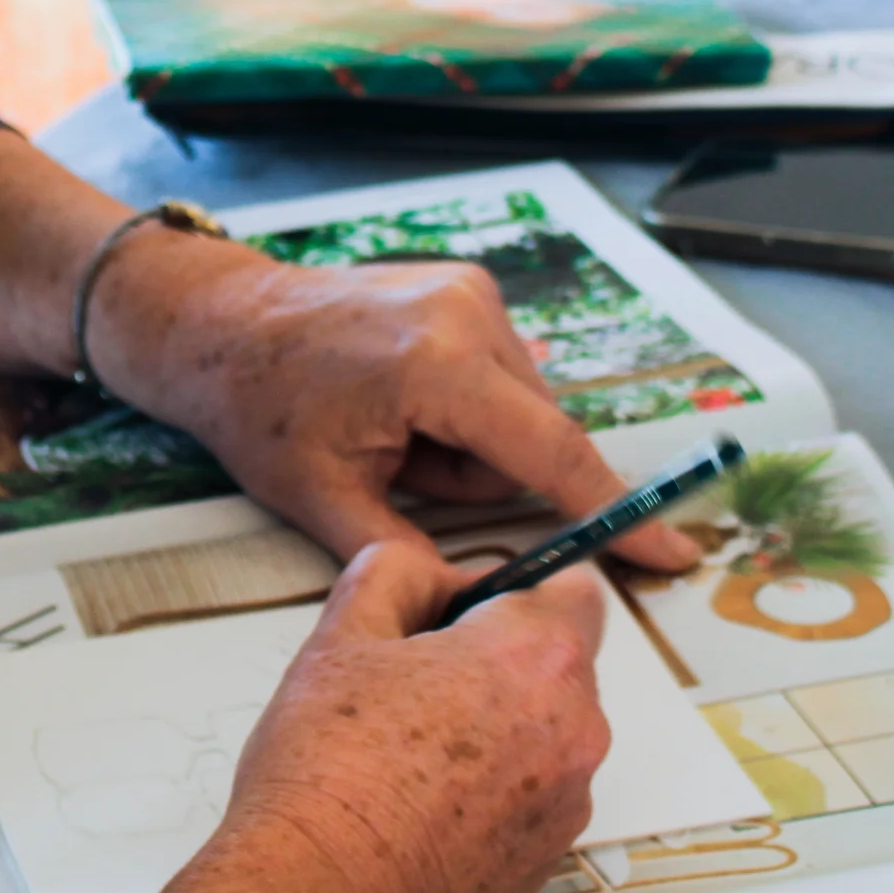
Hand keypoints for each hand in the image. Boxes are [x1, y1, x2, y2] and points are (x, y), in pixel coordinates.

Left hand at [91, 235, 700, 571]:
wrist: (221, 325)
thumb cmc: (258, 406)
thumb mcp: (326, 500)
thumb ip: (414, 558)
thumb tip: (480, 605)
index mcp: (438, 365)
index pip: (553, 456)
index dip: (615, 516)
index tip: (672, 555)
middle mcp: (469, 314)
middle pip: (533, 438)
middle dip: (480, 477)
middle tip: (394, 470)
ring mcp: (470, 291)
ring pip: (519, 412)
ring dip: (470, 444)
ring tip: (388, 433)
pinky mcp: (466, 288)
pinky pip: (500, 377)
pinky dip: (465, 408)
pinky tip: (400, 403)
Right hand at [137, 541, 609, 892]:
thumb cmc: (328, 776)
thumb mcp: (343, 632)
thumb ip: (396, 571)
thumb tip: (429, 573)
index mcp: (536, 657)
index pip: (574, 586)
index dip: (515, 586)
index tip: (468, 606)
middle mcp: (574, 729)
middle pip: (556, 662)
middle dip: (495, 657)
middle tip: (414, 675)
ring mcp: (568, 801)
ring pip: (543, 730)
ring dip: (495, 724)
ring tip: (407, 745)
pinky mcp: (547, 857)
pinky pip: (532, 792)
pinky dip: (493, 785)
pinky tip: (421, 797)